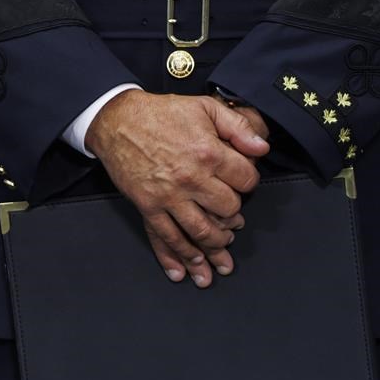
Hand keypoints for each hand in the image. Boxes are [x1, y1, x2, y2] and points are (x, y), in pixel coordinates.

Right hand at [86, 89, 268, 286]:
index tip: (244, 183)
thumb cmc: (162, 113)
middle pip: (228, 210)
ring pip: (201, 232)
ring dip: (216, 246)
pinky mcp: (148, 207)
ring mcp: (169, 197)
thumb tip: (263, 147)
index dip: (250, 182)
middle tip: (236, 219)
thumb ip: (239, 127)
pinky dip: (179, 257)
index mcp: (209, 153)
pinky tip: (187, 271)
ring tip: (224, 251)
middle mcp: (191, 179)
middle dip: (235, 215)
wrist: (117, 120)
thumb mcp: (206, 108)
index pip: (246, 181)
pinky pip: (167, 237)